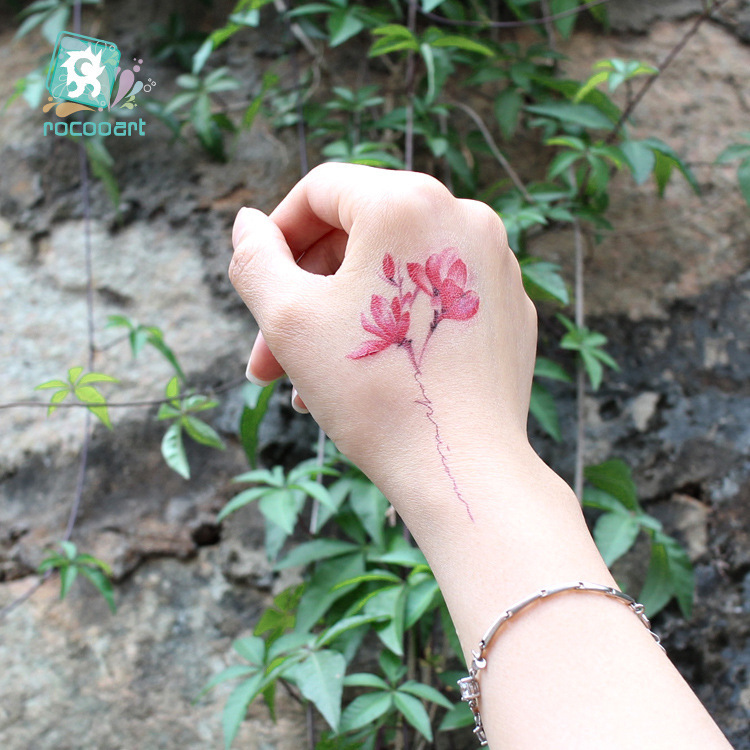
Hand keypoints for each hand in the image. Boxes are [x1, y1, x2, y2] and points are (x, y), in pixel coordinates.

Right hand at [229, 164, 536, 521]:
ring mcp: (494, 264)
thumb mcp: (288, 318)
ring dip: (341, 319)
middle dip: (305, 293)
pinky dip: (392, 327)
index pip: (321, 190)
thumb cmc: (372, 391)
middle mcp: (464, 217)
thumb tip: (246, 225)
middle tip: (268, 356)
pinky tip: (363, 380)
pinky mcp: (508, 307)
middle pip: (360, 235)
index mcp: (409, 202)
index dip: (276, 232)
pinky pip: (433, 299)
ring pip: (394, 272)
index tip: (257, 281)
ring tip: (305, 384)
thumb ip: (254, 259)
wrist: (462, 468)